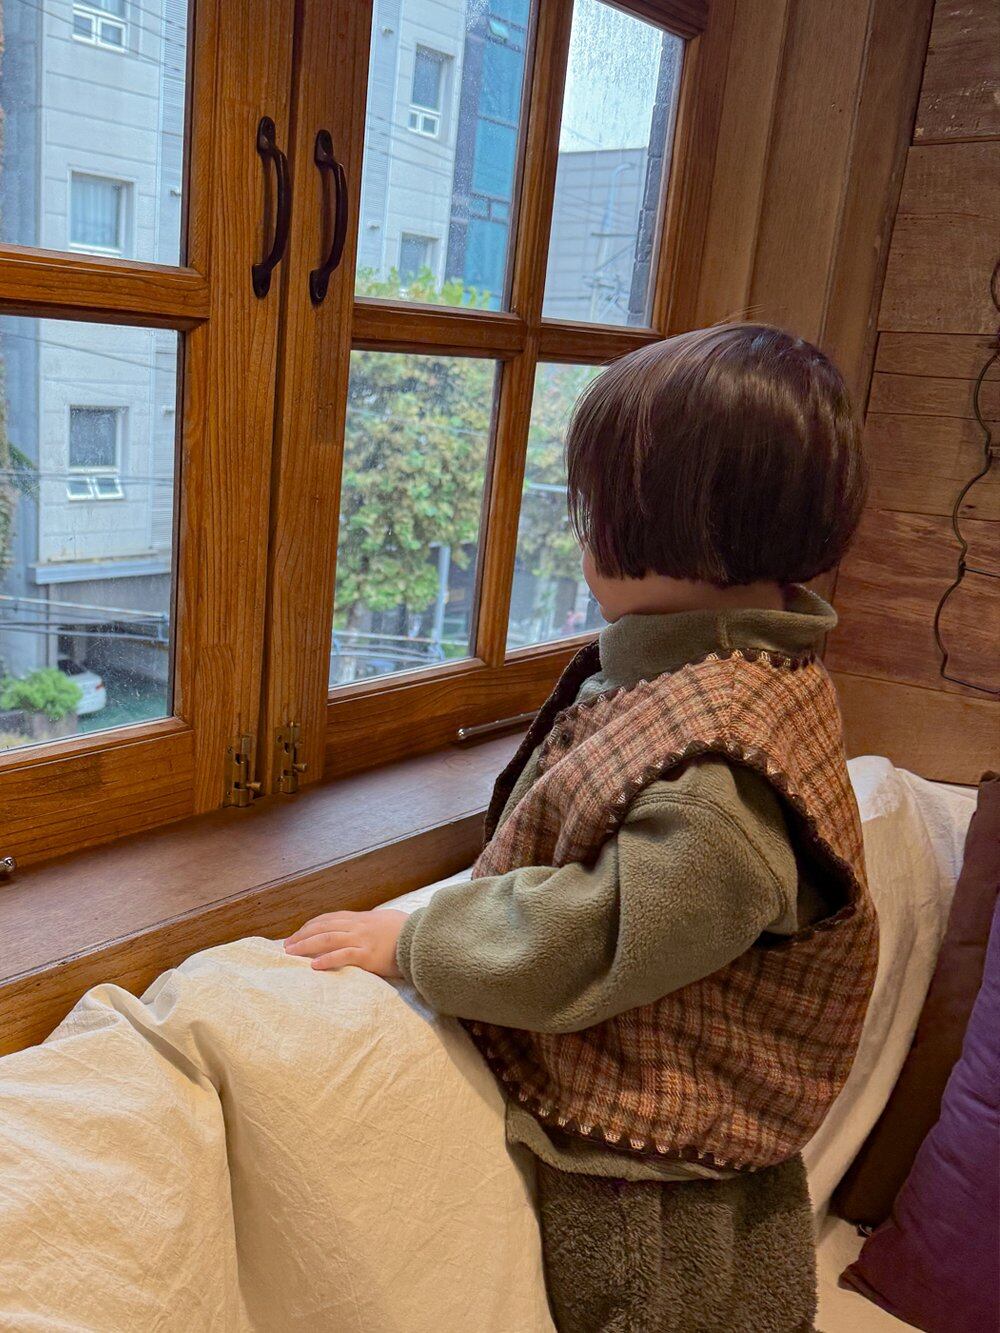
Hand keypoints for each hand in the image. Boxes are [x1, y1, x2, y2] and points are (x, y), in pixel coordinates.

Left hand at [283, 909, 407, 976]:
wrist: (423, 938)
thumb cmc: (407, 931)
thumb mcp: (386, 921)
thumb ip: (371, 923)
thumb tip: (364, 926)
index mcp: (362, 918)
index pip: (329, 918)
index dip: (311, 925)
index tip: (298, 933)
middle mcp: (358, 926)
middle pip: (323, 927)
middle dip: (302, 935)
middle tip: (287, 944)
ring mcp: (362, 939)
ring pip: (328, 939)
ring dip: (306, 945)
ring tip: (291, 952)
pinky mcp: (368, 954)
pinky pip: (343, 955)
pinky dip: (327, 959)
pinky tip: (314, 965)